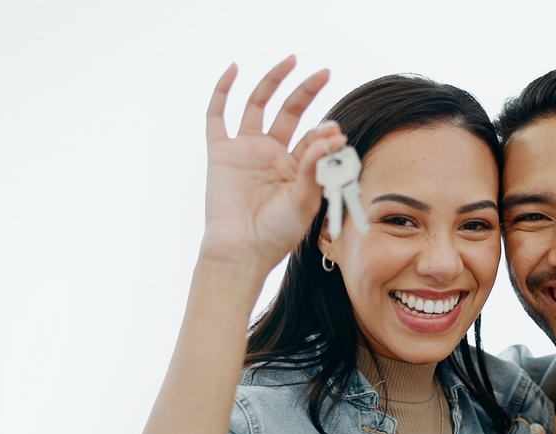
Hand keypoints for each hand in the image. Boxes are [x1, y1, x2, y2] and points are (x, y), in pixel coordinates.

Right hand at [200, 56, 344, 276]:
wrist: (242, 251)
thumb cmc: (276, 233)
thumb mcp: (304, 200)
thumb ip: (316, 167)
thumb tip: (334, 133)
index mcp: (295, 167)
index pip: (312, 138)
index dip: (324, 133)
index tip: (336, 132)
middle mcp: (271, 154)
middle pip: (290, 112)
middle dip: (307, 91)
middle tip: (323, 72)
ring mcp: (245, 150)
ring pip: (259, 105)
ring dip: (274, 82)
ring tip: (291, 61)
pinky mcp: (221, 152)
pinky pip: (218, 115)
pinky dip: (223, 91)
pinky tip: (234, 69)